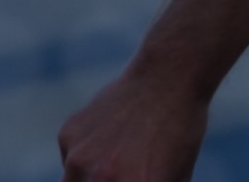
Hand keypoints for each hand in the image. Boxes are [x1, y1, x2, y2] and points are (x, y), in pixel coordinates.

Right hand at [57, 65, 210, 181]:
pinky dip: (86, 154)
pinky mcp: (68, 136)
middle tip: (121, 170)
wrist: (168, 76)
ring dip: (90, 179)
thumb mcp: (177, 177)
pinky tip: (112, 133)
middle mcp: (101, 179)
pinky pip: (70, 158)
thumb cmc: (180, 131)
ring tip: (120, 158)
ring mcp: (79, 158)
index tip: (133, 180)